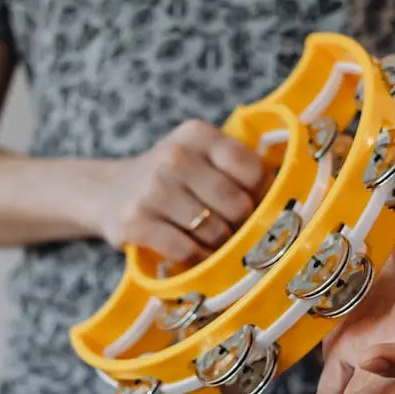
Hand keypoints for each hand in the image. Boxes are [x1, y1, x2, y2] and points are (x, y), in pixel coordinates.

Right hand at [95, 120, 264, 263]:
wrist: (108, 192)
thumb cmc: (171, 180)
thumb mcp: (200, 158)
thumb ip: (239, 170)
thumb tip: (286, 205)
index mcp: (196, 133)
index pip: (252, 170)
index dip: (260, 196)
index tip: (253, 206)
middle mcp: (172, 155)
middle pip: (237, 205)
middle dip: (240, 224)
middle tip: (232, 230)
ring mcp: (152, 189)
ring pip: (215, 232)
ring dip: (219, 245)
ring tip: (210, 242)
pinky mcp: (135, 222)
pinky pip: (187, 251)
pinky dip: (198, 260)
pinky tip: (196, 256)